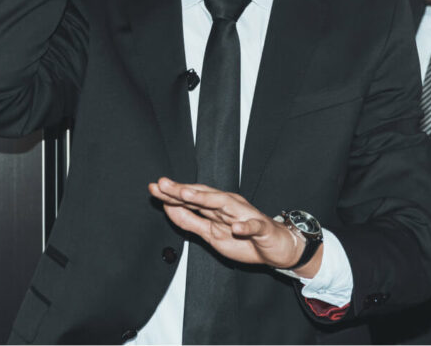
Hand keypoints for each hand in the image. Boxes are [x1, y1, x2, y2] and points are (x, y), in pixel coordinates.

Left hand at [148, 178, 320, 276]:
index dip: (173, 193)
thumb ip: (191, 221)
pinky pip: (253, 227)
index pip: (192, 198)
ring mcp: (246, 216)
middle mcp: (230, 206)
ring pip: (225, 205)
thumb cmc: (244, 239)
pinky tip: (236, 228)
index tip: (154, 187)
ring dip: (206, 199)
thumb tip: (168, 208)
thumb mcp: (211, 234)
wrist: (276, 248)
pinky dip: (246, 227)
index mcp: (217, 207)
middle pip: (204, 196)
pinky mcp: (262, 228)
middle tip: (163, 183)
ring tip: (187, 195)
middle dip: (183, 190)